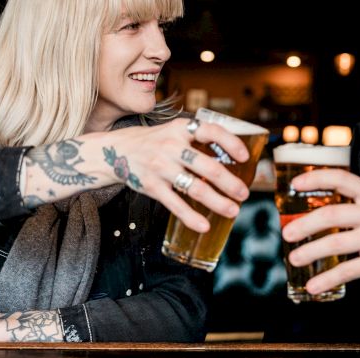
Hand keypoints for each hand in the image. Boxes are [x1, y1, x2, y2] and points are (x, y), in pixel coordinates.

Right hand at [103, 117, 249, 232]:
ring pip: (195, 188)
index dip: (231, 143)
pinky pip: (175, 204)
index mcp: (181, 129)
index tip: (245, 157)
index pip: (211, 131)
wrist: (115, 151)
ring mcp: (161, 167)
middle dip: (230, 183)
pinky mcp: (152, 186)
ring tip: (233, 211)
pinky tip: (204, 225)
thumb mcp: (174, 131)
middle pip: (208, 167)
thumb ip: (198, 139)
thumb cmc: (154, 142)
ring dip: (218, 202)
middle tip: (244, 194)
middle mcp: (171, 146)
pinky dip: (191, 217)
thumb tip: (232, 156)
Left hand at [281, 169, 359, 305]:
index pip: (341, 179)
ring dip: (310, 252)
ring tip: (293, 258)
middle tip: (286, 234)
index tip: (294, 184)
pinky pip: (348, 270)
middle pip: (332, 213)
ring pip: (336, 242)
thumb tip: (310, 214)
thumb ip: (351, 207)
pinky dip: (327, 278)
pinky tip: (313, 285)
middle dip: (304, 224)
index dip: (316, 179)